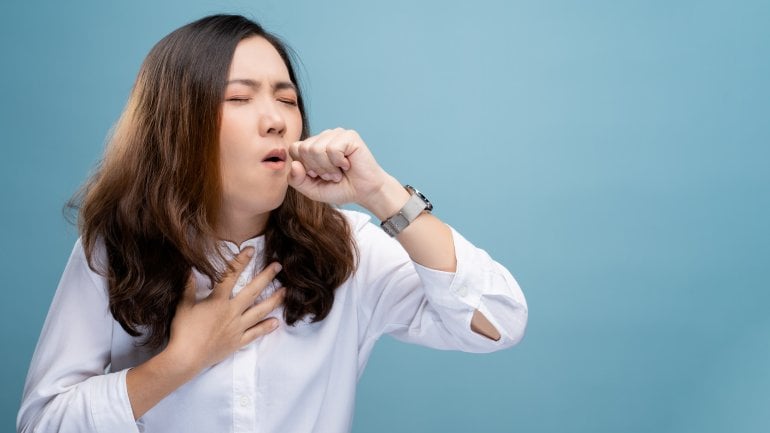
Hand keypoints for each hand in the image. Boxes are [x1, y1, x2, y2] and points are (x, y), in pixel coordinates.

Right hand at [165, 249, 284, 373]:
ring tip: (285, 291)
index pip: (231, 276)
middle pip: (253, 291)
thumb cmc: (182, 331)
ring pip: (260, 311)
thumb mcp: (183, 306)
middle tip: (278, 266)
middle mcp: (231, 312)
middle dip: (266, 277)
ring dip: (274, 300)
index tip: (251, 249)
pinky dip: (266, 327)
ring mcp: (237, 327)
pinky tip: (276, 322)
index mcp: (218, 301)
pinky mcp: (238, 342)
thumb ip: (188, 288)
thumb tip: (190, 270)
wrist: (185, 358)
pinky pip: (255, 333)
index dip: (241, 261)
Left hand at [288, 128, 391, 206]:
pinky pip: (332, 149)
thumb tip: (294, 164)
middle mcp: (323, 137)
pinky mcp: (349, 136)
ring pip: (316, 149)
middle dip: (316, 168)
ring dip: (328, 168)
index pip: (294, 149)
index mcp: (312, 146)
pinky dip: (338, 163)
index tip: (318, 176)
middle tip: (331, 175)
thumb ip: (297, 180)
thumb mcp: (312, 189)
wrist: (364, 192)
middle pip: (303, 148)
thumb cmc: (340, 189)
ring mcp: (336, 134)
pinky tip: (347, 164)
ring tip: (338, 172)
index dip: (304, 167)